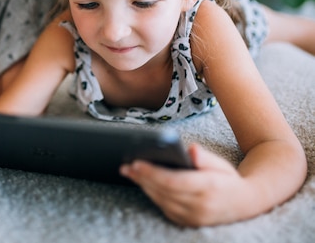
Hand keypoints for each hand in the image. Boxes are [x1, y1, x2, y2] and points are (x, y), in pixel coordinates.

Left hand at [120, 143, 248, 226]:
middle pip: (163, 191)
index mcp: (209, 187)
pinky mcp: (189, 223)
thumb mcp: (221, 164)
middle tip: (125, 166)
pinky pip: (165, 208)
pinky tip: (143, 183)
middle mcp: (200, 206)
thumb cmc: (228, 179)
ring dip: (143, 186)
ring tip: (130, 172)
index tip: (136, 162)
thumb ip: (205, 157)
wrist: (246, 203)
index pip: (174, 181)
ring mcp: (194, 217)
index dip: (152, 172)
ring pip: (162, 200)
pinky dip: (153, 195)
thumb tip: (191, 149)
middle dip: (142, 177)